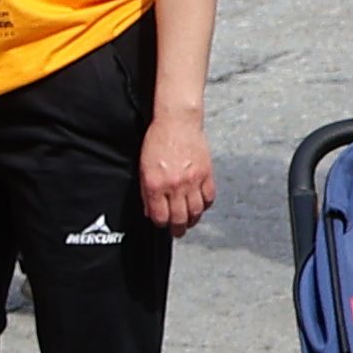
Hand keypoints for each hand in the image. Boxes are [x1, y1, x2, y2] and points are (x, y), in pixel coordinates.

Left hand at [137, 101, 214, 236]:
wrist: (177, 121)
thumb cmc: (158, 139)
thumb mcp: (144, 167)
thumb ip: (146, 192)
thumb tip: (150, 210)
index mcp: (155, 184)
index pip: (160, 217)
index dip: (161, 224)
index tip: (162, 224)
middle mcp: (174, 186)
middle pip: (179, 219)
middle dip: (177, 229)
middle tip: (177, 231)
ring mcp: (192, 181)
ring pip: (195, 212)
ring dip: (192, 221)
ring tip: (189, 222)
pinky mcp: (206, 174)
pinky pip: (208, 198)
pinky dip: (205, 205)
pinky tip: (200, 206)